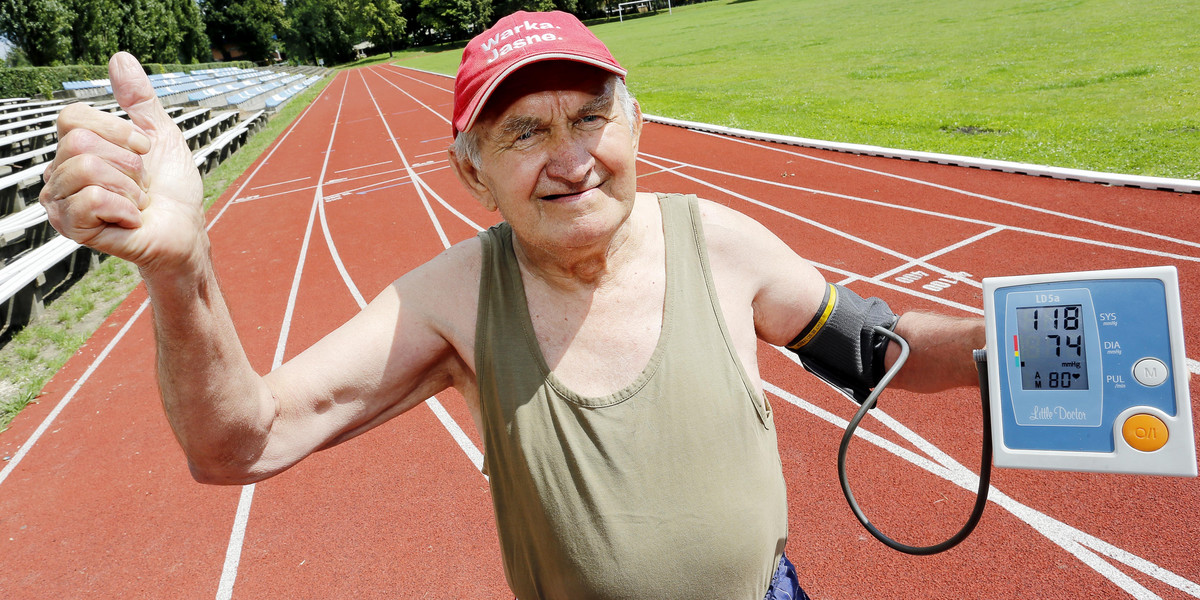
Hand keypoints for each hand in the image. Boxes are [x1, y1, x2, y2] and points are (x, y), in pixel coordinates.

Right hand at [40, 52, 206, 276]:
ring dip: (129, 187)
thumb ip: (138, 99)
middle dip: (128, 163)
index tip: (144, 150)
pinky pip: (91, 199)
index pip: (72, 117)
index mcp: (75, 149)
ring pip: (87, 169)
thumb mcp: (160, 134)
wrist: (186, 231)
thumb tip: (120, 57)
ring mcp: (62, 202)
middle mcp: (60, 173)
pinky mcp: (73, 228)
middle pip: (80, 143)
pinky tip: (131, 219)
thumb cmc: (172, 189)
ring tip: (136, 202)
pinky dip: (124, 208)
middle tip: (141, 184)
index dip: (117, 130)